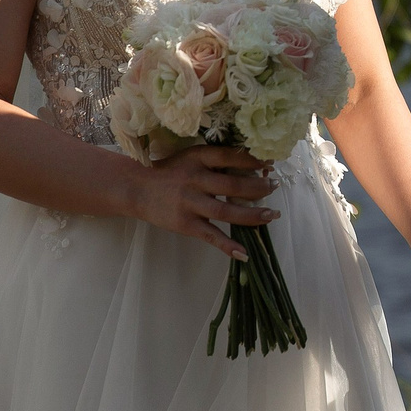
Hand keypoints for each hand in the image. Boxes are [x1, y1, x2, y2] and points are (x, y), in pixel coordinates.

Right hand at [118, 144, 274, 260]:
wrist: (136, 188)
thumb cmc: (169, 171)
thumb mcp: (190, 158)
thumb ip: (213, 162)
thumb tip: (250, 167)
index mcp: (197, 158)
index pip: (230, 157)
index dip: (253, 160)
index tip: (270, 163)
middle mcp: (194, 179)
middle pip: (234, 185)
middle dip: (259, 187)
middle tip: (274, 187)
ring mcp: (189, 203)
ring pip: (227, 211)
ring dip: (253, 215)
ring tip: (271, 215)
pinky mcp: (185, 224)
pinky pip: (211, 235)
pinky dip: (228, 246)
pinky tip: (244, 253)